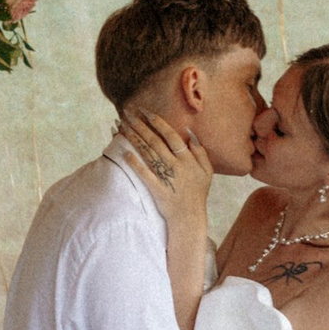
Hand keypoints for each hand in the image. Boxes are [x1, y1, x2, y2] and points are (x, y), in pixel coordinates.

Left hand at [119, 109, 213, 252]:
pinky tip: (124, 153)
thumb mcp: (207, 171)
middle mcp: (176, 166)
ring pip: (148, 154)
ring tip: (122, 126)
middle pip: (155, 141)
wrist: (189, 217)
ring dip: (134, 138)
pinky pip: (144, 174)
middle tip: (128, 113)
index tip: (146, 112)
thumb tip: (189, 134)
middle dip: (141, 125)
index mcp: (188, 159)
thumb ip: (200, 152)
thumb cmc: (198, 193)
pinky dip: (135, 163)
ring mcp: (166, 177)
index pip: (171, 136)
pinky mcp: (156, 189)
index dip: (158, 123)